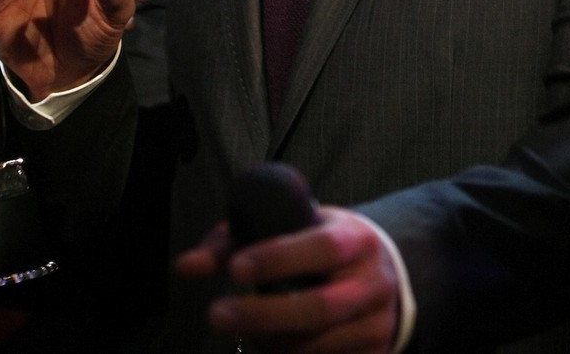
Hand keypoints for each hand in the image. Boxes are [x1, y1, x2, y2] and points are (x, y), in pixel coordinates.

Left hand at [177, 206, 399, 352]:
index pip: (321, 248)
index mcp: (355, 238)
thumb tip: (185, 267)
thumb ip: (235, 241)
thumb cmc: (322, 245)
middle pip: (320, 307)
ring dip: (275, 345)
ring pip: (321, 347)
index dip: (279, 258)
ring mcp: (378, 323)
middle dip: (264, 316)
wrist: (384, 272)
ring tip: (247, 335)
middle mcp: (372, 282)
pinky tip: (273, 349)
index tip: (236, 270)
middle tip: (216, 315)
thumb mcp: (291, 228)